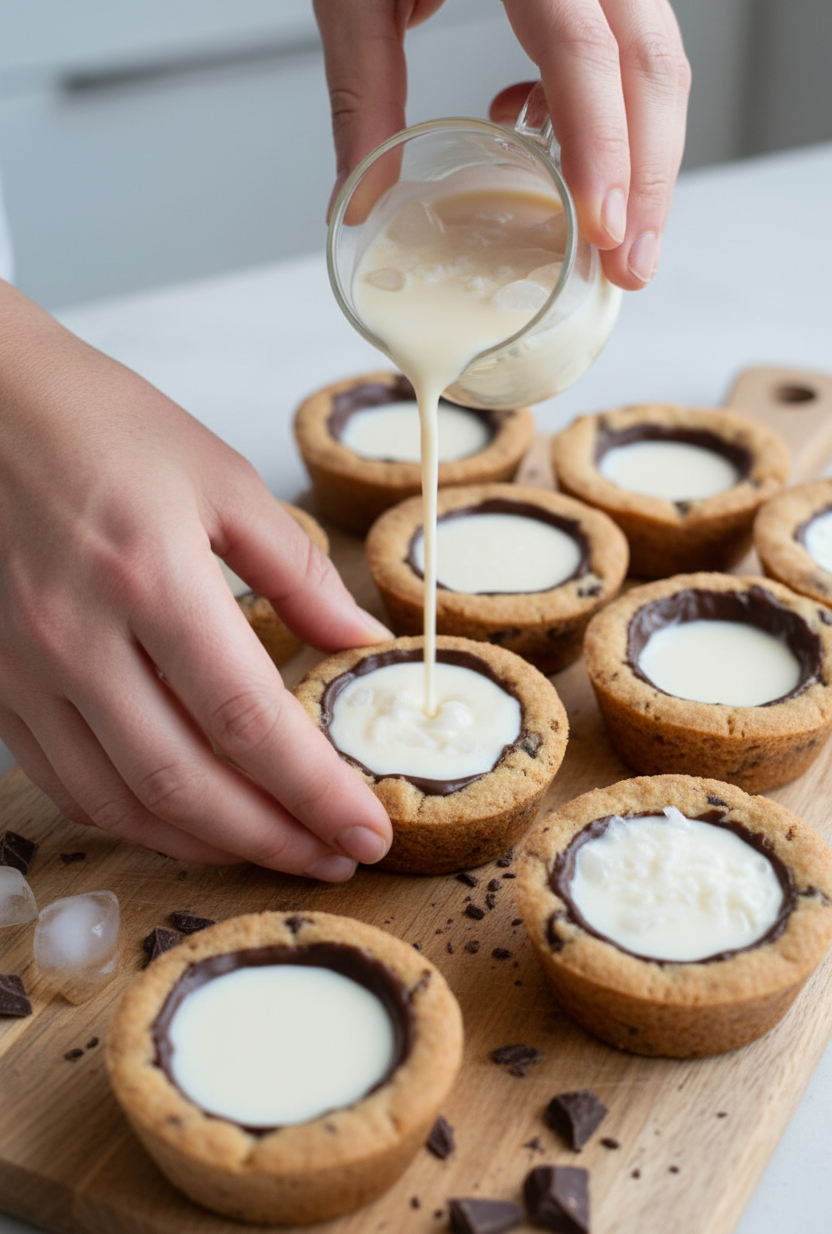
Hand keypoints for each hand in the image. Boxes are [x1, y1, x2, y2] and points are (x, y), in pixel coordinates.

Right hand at [0, 281, 392, 877]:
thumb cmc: (100, 423)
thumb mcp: (220, 477)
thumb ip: (297, 571)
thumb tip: (360, 640)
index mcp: (149, 576)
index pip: (247, 718)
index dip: (314, 790)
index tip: (367, 828)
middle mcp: (78, 638)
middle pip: (185, 782)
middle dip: (271, 837)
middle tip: (334, 856)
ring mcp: (25, 670)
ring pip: (121, 801)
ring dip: (206, 842)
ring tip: (273, 846)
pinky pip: (65, 782)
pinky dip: (133, 818)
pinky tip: (185, 820)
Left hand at [313, 0, 689, 289]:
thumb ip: (363, 88)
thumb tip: (358, 200)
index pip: (583, 48)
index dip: (601, 143)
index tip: (601, 226)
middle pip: (649, 63)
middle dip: (648, 176)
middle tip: (630, 265)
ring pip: (657, 60)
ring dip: (644, 159)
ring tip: (617, 241)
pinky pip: (629, 52)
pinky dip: (608, 118)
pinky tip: (556, 154)